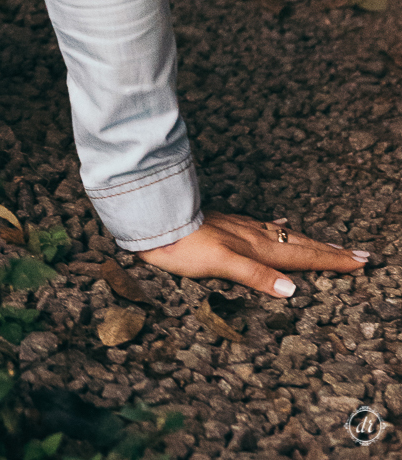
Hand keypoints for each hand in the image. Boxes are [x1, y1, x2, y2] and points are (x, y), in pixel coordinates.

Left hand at [138, 211, 369, 297]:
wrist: (154, 223)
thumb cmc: (182, 248)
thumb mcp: (219, 264)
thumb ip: (255, 276)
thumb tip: (292, 291)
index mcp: (256, 248)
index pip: (301, 257)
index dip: (331, 260)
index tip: (360, 261)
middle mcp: (253, 236)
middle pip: (300, 244)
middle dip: (330, 251)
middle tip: (360, 253)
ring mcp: (241, 229)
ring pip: (285, 236)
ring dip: (310, 241)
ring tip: (330, 244)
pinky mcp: (228, 226)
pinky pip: (264, 227)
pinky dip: (280, 229)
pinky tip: (283, 224)